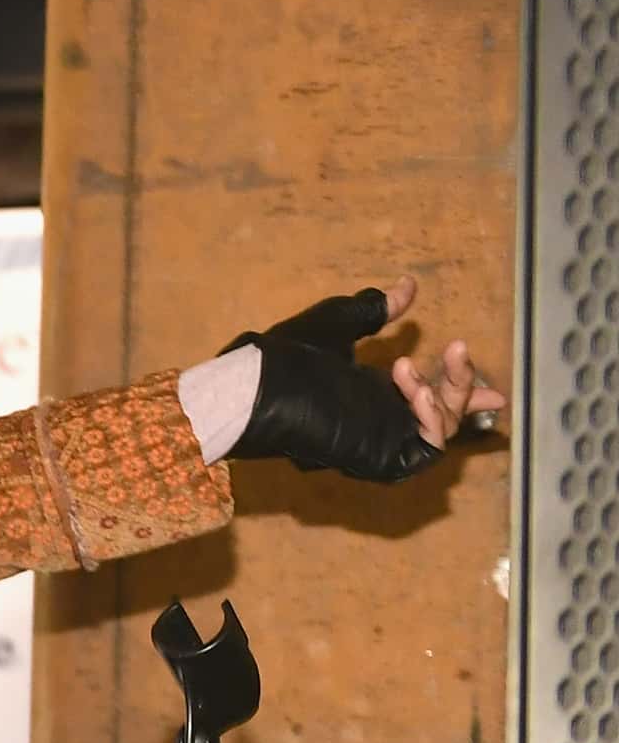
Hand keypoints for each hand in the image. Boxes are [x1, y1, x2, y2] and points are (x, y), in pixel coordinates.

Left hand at [226, 277, 506, 481]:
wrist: (257, 384)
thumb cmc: (285, 356)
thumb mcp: (338, 323)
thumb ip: (374, 309)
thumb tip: (407, 286)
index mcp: (370, 395)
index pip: (428, 397)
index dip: (460, 387)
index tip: (486, 376)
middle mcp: (379, 422)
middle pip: (444, 414)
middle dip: (461, 384)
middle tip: (457, 350)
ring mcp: (379, 442)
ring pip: (439, 431)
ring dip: (443, 394)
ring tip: (407, 365)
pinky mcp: (376, 457)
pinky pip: (423, 451)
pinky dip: (430, 419)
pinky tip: (414, 390)